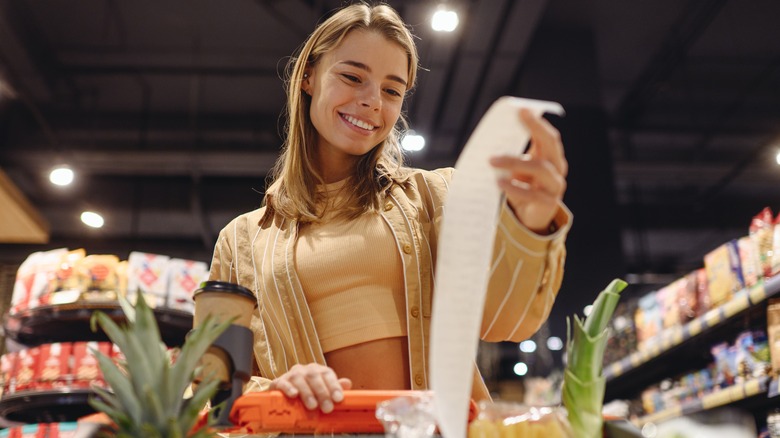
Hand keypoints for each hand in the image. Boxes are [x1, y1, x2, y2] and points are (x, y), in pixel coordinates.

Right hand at [268, 363, 351, 412]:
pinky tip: (294, 395)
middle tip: (327, 408)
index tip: (338, 399)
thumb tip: (347, 383)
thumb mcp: (323, 390)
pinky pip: (282, 383)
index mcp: (318, 370)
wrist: (286, 393)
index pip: (327, 374)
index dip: (334, 386)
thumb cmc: (309, 392)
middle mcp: (305, 370)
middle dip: (322, 393)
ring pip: (299, 379)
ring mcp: (291, 375)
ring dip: (307, 393)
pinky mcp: (278, 382)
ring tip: (313, 406)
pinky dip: (288, 388)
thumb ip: (335, 387)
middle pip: (314, 376)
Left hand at [490, 108, 567, 233]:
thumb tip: (495, 137)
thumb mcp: (519, 168)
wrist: (530, 217)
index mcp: (551, 156)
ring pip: (540, 168)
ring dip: (514, 162)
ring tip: (492, 161)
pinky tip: (499, 183)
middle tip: (510, 127)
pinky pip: (532, 193)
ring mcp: (555, 185)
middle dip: (534, 130)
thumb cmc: (524, 186)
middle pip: (551, 144)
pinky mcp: (548, 203)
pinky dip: (514, 187)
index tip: (521, 110)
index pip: (548, 135)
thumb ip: (514, 153)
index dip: (536, 122)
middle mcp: (557, 168)